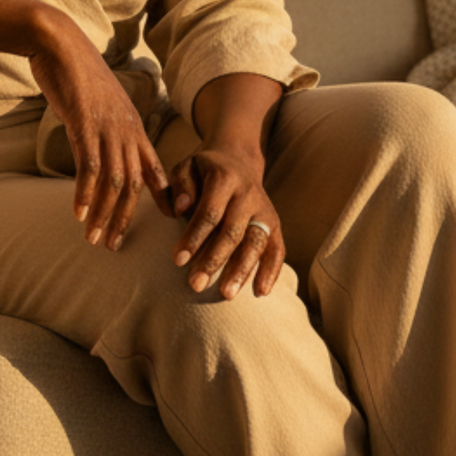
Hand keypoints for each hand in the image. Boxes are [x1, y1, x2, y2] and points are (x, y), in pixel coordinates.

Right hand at [28, 13, 174, 249]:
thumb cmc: (77, 72)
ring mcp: (106, 128)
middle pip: (135, 185)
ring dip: (104, 214)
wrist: (60, 44)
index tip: (168, 221)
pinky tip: (79, 212)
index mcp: (133, 126)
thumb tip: (101, 147)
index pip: (155, 168)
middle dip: (126, 218)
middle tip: (115, 246)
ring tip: (95, 238)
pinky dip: (86, 193)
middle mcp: (125, 131)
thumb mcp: (100, 103)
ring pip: (114, 181)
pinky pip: (89, 166)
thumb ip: (107, 127)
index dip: (163, 196)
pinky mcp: (84, 125)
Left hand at [169, 148, 283, 298]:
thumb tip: (179, 208)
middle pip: (233, 232)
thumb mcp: (186, 166)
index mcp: (225, 178)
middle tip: (196, 285)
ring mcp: (265, 210)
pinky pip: (278, 249)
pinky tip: (260, 293)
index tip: (177, 260)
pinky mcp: (275, 224)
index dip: (194, 237)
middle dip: (214, 260)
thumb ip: (181, 185)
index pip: (210, 212)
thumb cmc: (204, 170)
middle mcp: (248, 195)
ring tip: (226, 294)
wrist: (238, 160)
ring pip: (256, 243)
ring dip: (242, 271)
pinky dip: (271, 271)